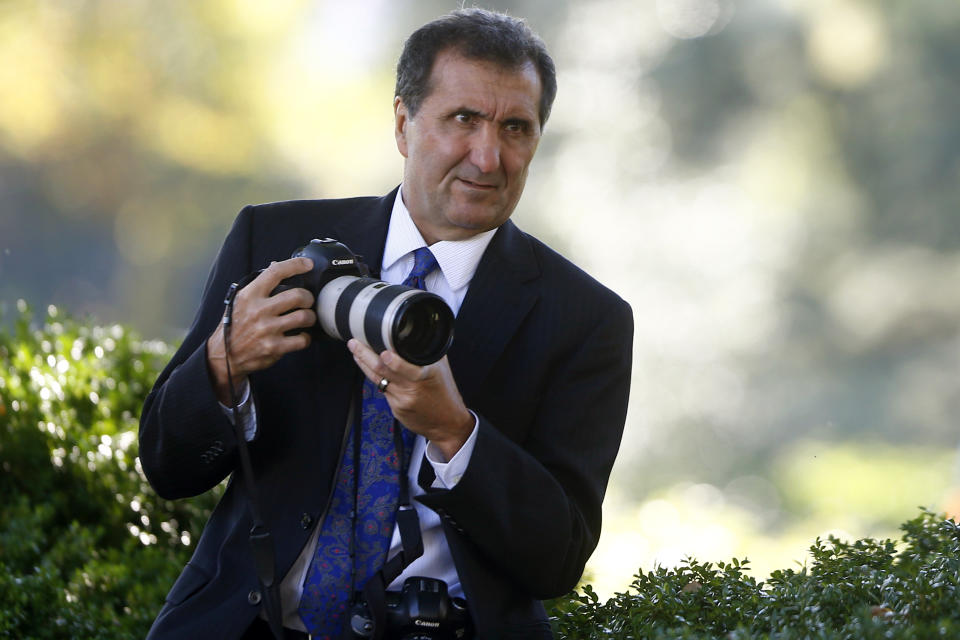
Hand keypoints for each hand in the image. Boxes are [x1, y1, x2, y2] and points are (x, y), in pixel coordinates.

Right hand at [206, 257, 316, 403]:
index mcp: (250, 295)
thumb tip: (274, 266)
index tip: (308, 264)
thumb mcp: (241, 300)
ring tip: (306, 318)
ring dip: (310, 317)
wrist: (224, 355)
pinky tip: (301, 336)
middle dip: (308, 298)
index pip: (276, 272)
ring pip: (304, 317)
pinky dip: (306, 338)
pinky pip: (302, 339)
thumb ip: (259, 285)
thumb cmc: (235, 325)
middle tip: (307, 302)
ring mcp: (267, 329)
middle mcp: (259, 310)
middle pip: (298, 295)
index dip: (296, 265)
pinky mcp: (274, 347)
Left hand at [348, 339, 473, 460]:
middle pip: (383, 370)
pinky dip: (376, 378)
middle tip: (354, 344)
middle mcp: (412, 387)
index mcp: (426, 375)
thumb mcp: (441, 369)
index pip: (405, 367)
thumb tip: (412, 335)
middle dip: (365, 355)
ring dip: (364, 364)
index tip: (382, 351)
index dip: (392, 361)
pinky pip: (383, 390)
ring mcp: (402, 400)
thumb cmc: (445, 393)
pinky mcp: (396, 409)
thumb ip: (427, 352)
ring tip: (355, 351)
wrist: (447, 424)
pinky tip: (370, 369)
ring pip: (378, 379)